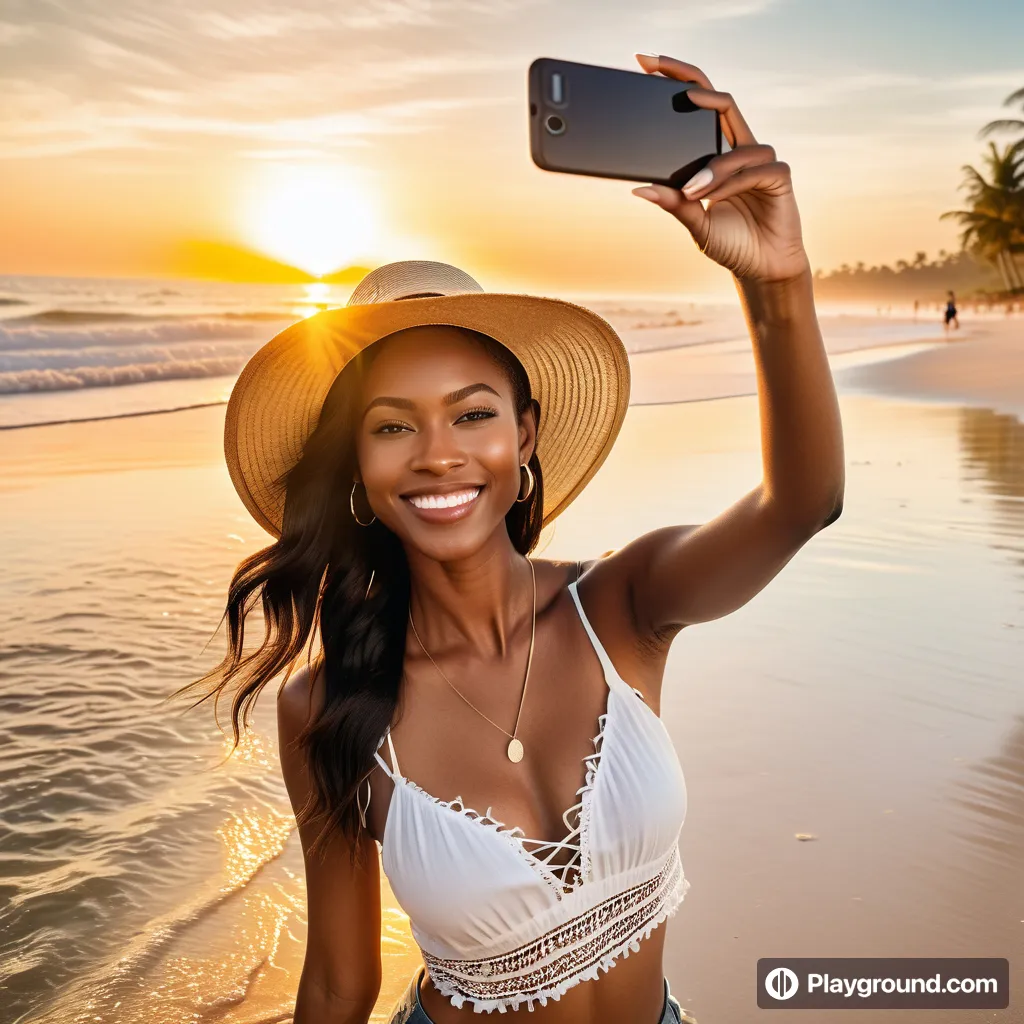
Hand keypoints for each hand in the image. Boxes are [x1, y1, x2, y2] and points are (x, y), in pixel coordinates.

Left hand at [631, 53, 810, 283]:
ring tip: (691, 193)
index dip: (678, 81)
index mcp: (719, 153)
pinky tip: (712, 200)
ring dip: (711, 169)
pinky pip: (754, 171)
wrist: (760, 270)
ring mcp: (761, 160)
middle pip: (719, 100)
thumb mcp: (693, 222)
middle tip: (657, 72)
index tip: (645, 65)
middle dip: (688, 81)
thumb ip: (672, 203)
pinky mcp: (779, 177)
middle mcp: (741, 149)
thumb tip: (639, 189)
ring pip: (736, 147)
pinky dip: (730, 185)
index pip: (701, 105)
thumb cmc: (730, 243)